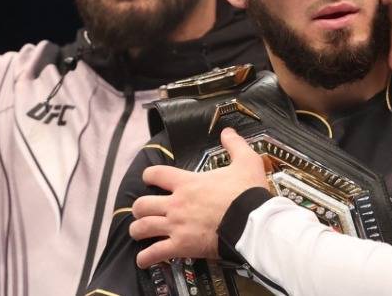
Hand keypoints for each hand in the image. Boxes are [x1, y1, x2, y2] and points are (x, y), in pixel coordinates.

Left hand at [129, 128, 268, 267]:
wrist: (252, 222)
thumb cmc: (247, 192)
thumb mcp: (246, 161)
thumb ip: (235, 145)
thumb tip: (227, 131)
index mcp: (187, 183)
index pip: (156, 174)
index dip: (149, 175)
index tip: (149, 178)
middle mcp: (176, 204)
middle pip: (142, 204)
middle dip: (139, 207)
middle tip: (144, 209)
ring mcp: (176, 226)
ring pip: (142, 228)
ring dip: (138, 230)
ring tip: (139, 232)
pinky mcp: (181, 246)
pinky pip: (154, 253)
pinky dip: (146, 257)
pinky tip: (143, 259)